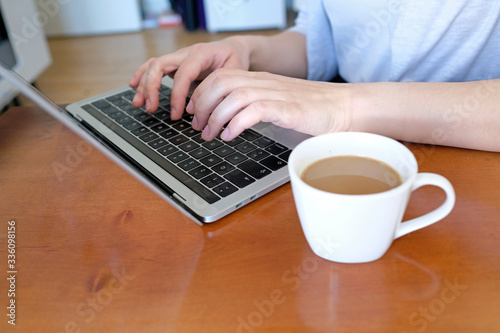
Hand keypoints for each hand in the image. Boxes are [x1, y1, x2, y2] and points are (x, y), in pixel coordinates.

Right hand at [129, 37, 250, 118]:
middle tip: (151, 108)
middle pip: (160, 65)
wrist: (233, 49)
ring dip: (143, 84)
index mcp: (201, 53)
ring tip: (139, 103)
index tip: (177, 114)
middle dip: (152, 87)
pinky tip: (133, 86)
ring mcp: (178, 58)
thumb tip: (208, 108)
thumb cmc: (235, 60)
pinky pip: (154, 67)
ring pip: (153, 66)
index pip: (183, 74)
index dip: (176, 95)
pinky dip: (142, 76)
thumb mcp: (235, 71)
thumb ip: (222, 86)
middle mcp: (185, 53)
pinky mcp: (174, 64)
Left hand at [186, 68, 352, 140]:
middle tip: (199, 127)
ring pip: (233, 95)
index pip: (220, 76)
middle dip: (203, 104)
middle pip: (221, 82)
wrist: (344, 108)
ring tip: (211, 135)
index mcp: (260, 80)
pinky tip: (231, 136)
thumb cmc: (313, 110)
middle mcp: (265, 82)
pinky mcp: (287, 108)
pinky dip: (236, 123)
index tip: (195, 113)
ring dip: (216, 117)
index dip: (201, 93)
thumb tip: (231, 121)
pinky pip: (253, 110)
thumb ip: (256, 107)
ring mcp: (276, 93)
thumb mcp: (278, 104)